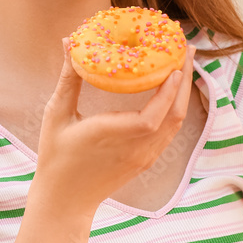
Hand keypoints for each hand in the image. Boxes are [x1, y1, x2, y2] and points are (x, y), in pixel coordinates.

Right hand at [32, 38, 195, 214]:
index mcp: (113, 136)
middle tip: (186, 49)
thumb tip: (68, 42)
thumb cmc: (56, 157)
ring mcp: (144, 156)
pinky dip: (176, 107)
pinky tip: (173, 89)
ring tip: (183, 63)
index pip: (152, 117)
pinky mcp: (146, 159)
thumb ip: (68, 78)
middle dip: (184, 80)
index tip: (174, 64)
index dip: (168, 91)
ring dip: (183, 93)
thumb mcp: (56, 114)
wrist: (65, 200)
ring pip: (176, 123)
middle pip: (174, 115)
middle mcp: (136, 149)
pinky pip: (169, 131)